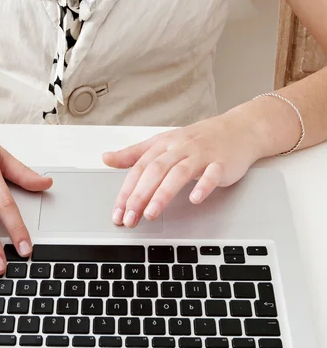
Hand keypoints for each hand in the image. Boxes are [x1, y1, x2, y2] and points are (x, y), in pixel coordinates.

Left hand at [103, 112, 264, 227]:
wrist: (240, 129)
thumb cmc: (200, 139)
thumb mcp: (163, 142)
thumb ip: (135, 154)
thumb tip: (106, 158)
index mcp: (163, 145)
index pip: (139, 168)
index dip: (126, 191)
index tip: (117, 212)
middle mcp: (180, 148)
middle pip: (155, 171)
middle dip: (139, 196)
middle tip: (129, 218)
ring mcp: (201, 155)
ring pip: (179, 174)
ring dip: (163, 194)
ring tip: (150, 214)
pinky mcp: (222, 163)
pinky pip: (212, 175)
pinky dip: (203, 186)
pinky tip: (194, 200)